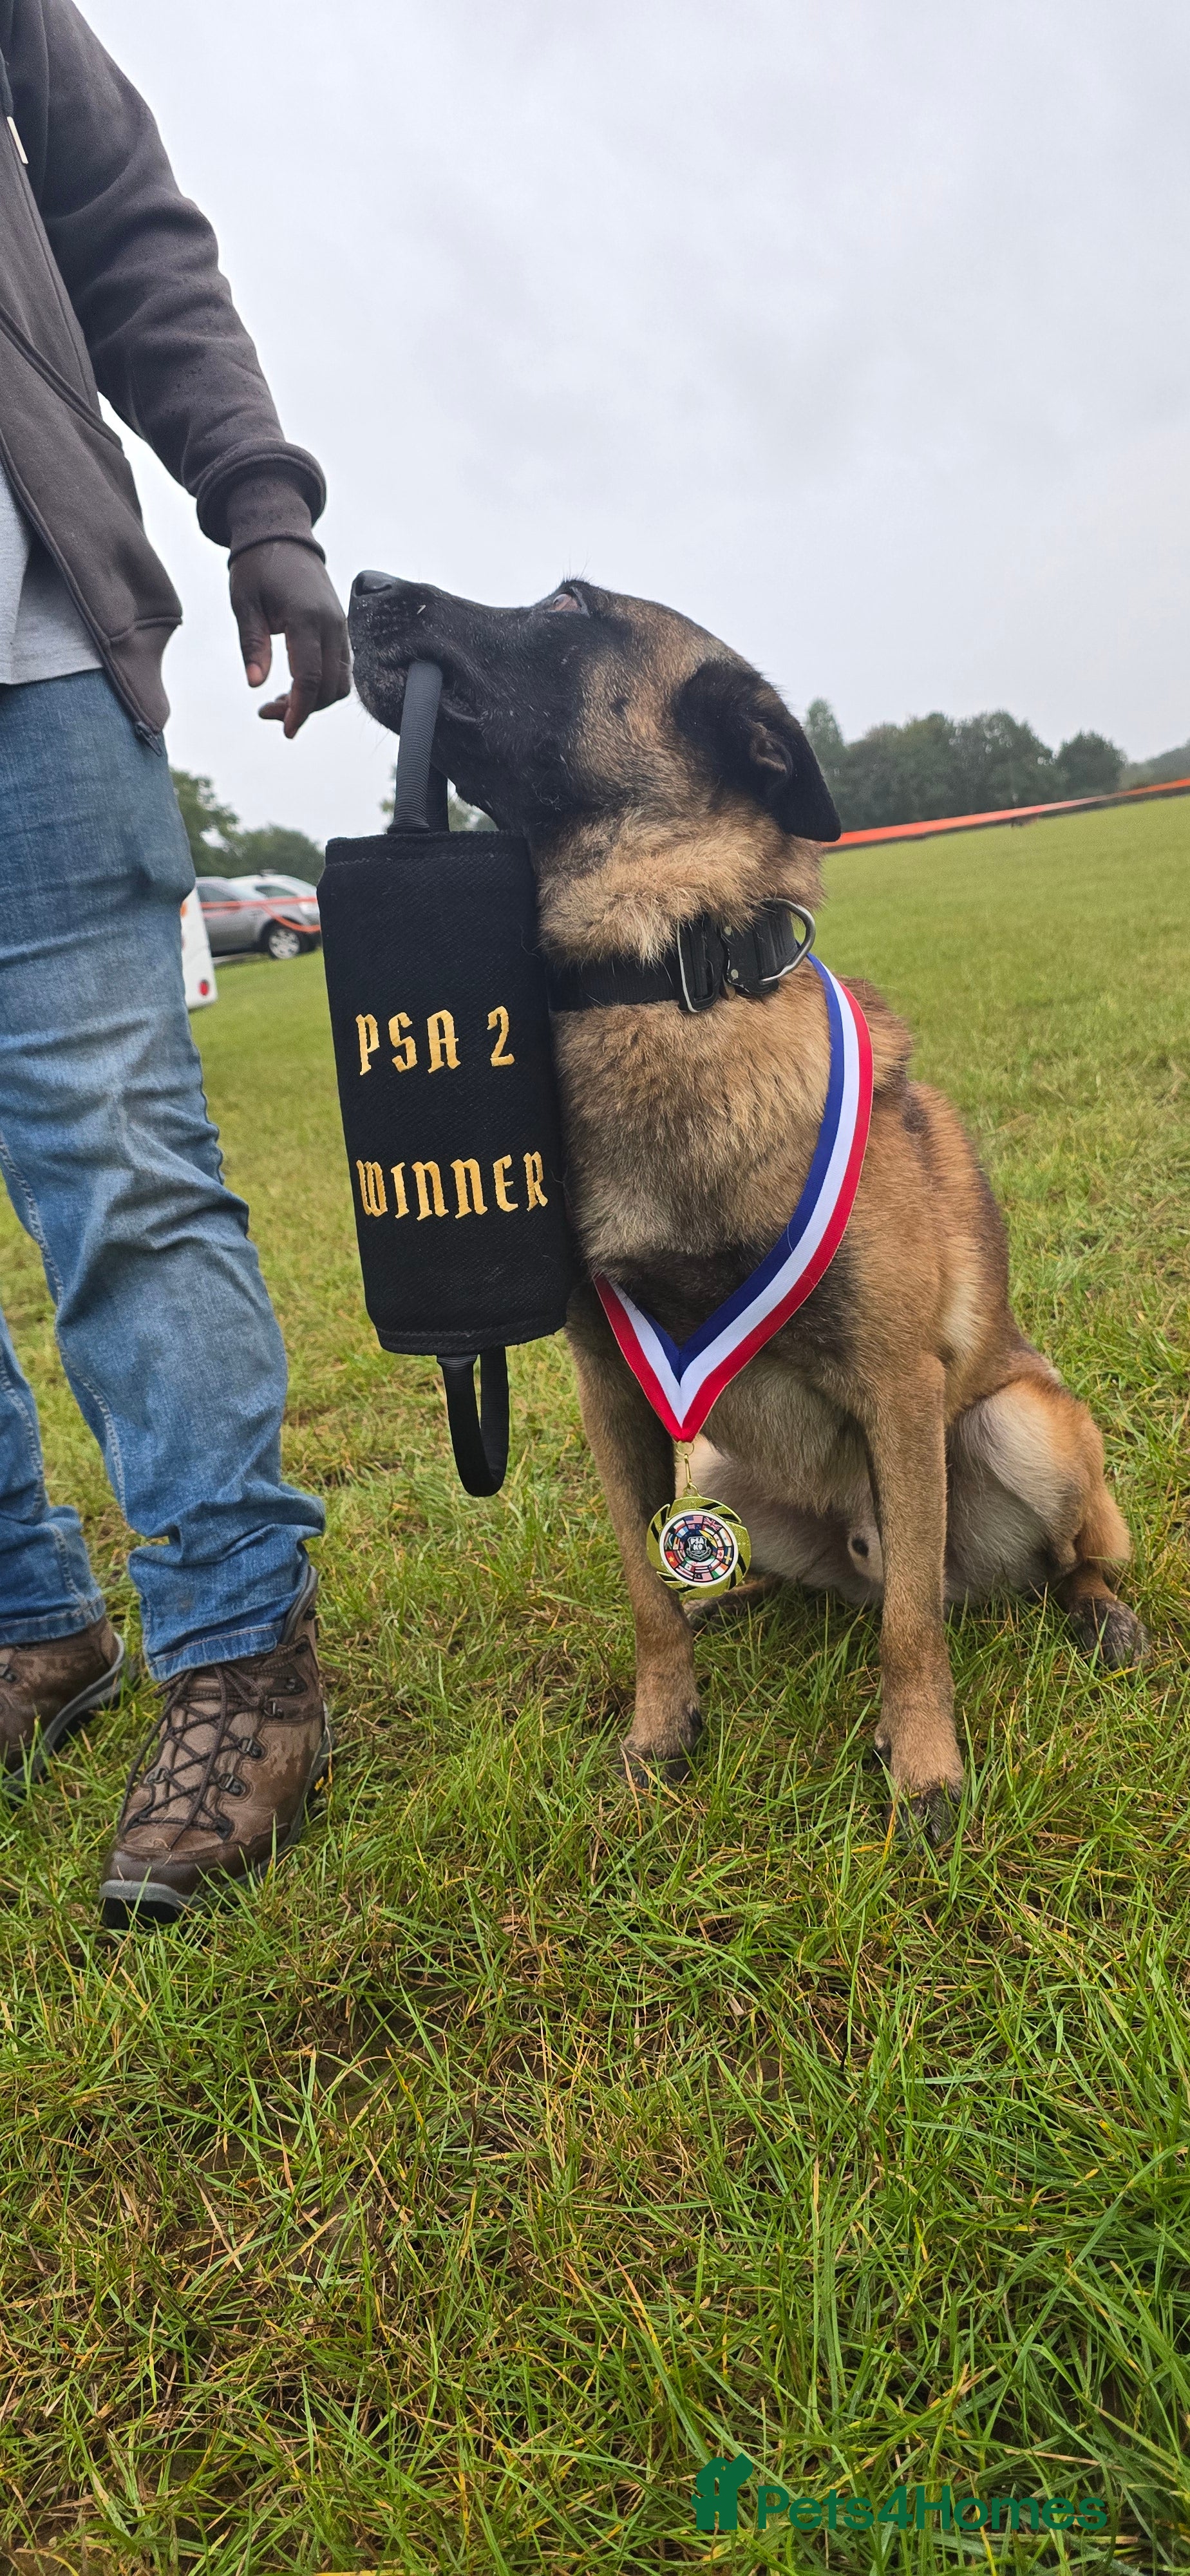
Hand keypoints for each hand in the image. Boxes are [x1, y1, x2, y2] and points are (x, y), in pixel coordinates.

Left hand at [230, 540, 350, 737]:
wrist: (282, 536)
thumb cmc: (257, 567)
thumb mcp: (244, 603)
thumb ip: (252, 644)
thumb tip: (255, 684)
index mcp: (306, 618)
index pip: (309, 677)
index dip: (299, 709)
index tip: (285, 730)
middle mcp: (331, 624)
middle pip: (329, 686)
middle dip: (303, 709)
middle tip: (267, 712)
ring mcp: (340, 627)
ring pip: (339, 682)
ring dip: (314, 701)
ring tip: (280, 702)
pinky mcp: (340, 629)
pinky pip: (340, 668)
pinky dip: (321, 685)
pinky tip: (294, 686)